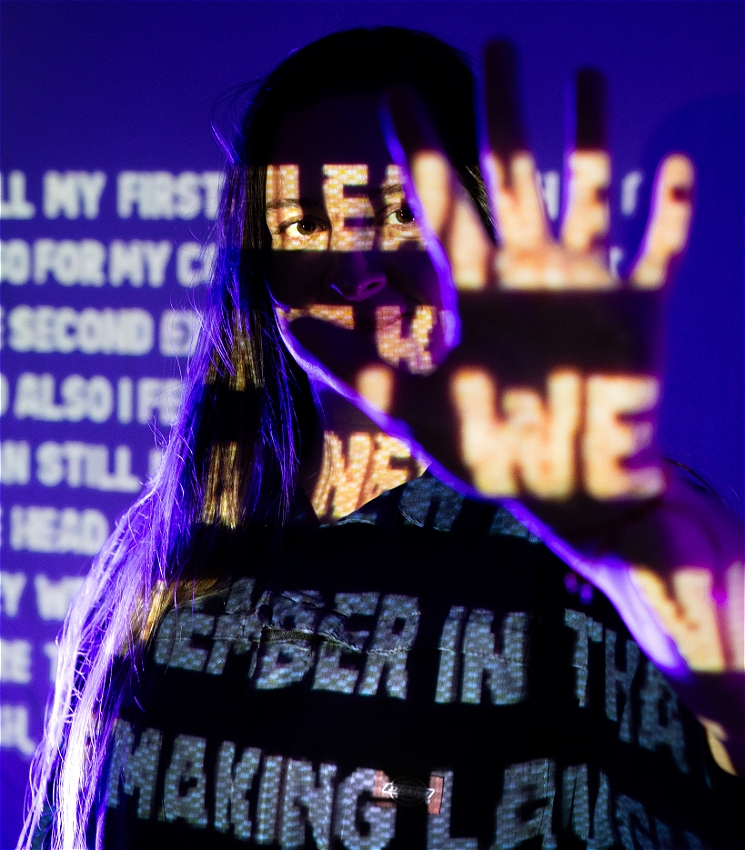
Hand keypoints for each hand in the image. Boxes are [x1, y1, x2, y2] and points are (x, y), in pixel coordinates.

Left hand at [286, 43, 693, 517]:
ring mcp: (582, 286)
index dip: (417, 148)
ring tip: (584, 76)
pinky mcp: (637, 312)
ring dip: (588, 138)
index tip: (394, 93)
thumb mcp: (408, 405)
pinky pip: (659, 250)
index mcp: (472, 291)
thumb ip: (349, 362)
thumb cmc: (490, 452)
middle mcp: (524, 275)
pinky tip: (676, 167)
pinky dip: (669, 212)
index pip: (439, 203)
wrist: (564, 490)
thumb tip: (283, 321)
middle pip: (509, 177)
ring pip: (585, 194)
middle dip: (501, 114)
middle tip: (493, 47)